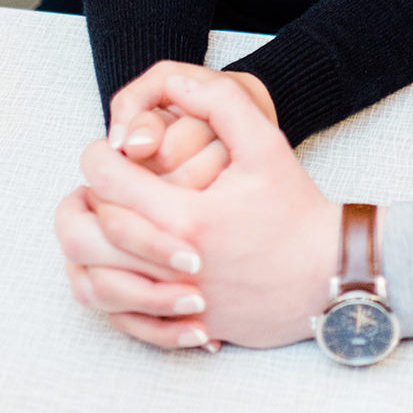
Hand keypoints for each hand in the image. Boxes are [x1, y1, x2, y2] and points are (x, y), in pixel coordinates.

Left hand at [64, 69, 341, 350]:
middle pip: (91, 233)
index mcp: (186, 217)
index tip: (108, 147)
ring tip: (103, 218)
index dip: (97, 157)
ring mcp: (175, 304)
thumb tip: (176, 83)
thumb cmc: (294, 207)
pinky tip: (115, 264)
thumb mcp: (265, 141)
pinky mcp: (182, 329)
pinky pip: (120, 319)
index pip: (108, 184)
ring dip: (88, 246)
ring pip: (95, 282)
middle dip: (87, 198)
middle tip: (102, 179)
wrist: (326, 272)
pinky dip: (105, 291)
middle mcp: (172, 267)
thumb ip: (219, 101)